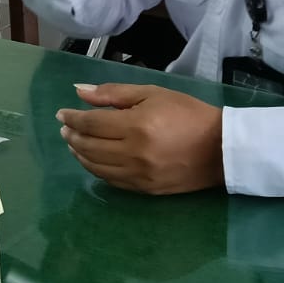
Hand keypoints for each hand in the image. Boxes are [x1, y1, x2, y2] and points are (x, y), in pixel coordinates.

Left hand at [57, 82, 224, 194]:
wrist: (222, 149)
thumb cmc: (188, 114)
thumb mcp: (153, 93)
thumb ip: (113, 93)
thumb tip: (79, 92)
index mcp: (136, 126)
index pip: (91, 123)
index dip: (72, 118)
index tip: (61, 114)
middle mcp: (133, 153)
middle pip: (89, 146)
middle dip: (72, 136)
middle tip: (65, 128)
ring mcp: (139, 175)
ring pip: (96, 167)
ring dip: (80, 154)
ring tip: (74, 143)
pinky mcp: (145, 190)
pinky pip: (111, 181)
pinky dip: (96, 169)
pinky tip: (92, 160)